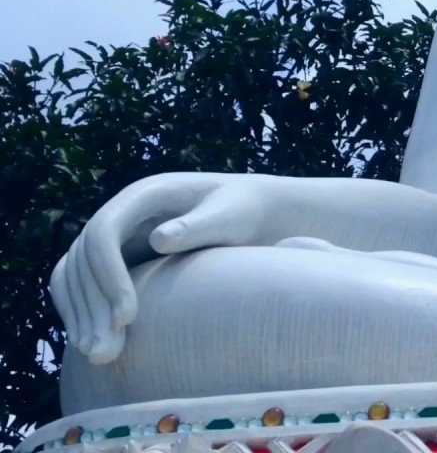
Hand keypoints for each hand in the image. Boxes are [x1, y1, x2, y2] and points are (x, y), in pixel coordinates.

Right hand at [50, 172, 273, 363]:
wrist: (249, 212)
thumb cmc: (245, 211)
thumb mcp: (230, 217)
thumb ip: (199, 227)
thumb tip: (158, 240)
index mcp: (144, 195)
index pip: (103, 233)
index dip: (108, 275)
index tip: (127, 318)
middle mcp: (121, 213)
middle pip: (82, 259)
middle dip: (91, 306)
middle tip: (104, 352)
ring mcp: (115, 236)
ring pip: (74, 275)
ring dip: (80, 315)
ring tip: (98, 355)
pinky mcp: (117, 258)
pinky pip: (83, 285)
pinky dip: (82, 313)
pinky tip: (93, 343)